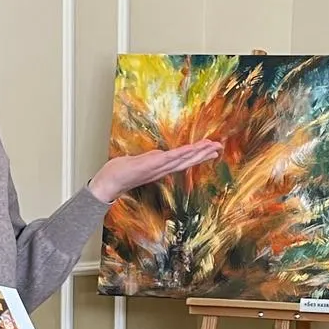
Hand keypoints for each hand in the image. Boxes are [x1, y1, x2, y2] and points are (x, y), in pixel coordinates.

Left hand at [90, 140, 222, 202]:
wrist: (108, 182)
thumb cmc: (121, 173)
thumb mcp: (140, 163)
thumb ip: (152, 159)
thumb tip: (161, 154)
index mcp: (161, 168)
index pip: (184, 161)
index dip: (199, 156)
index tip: (213, 149)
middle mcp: (162, 169)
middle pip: (187, 161)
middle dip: (204, 154)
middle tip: (219, 147)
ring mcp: (157, 167)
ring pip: (181, 159)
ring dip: (197, 153)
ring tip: (211, 146)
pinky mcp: (150, 165)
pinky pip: (169, 158)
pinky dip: (181, 154)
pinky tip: (191, 148)